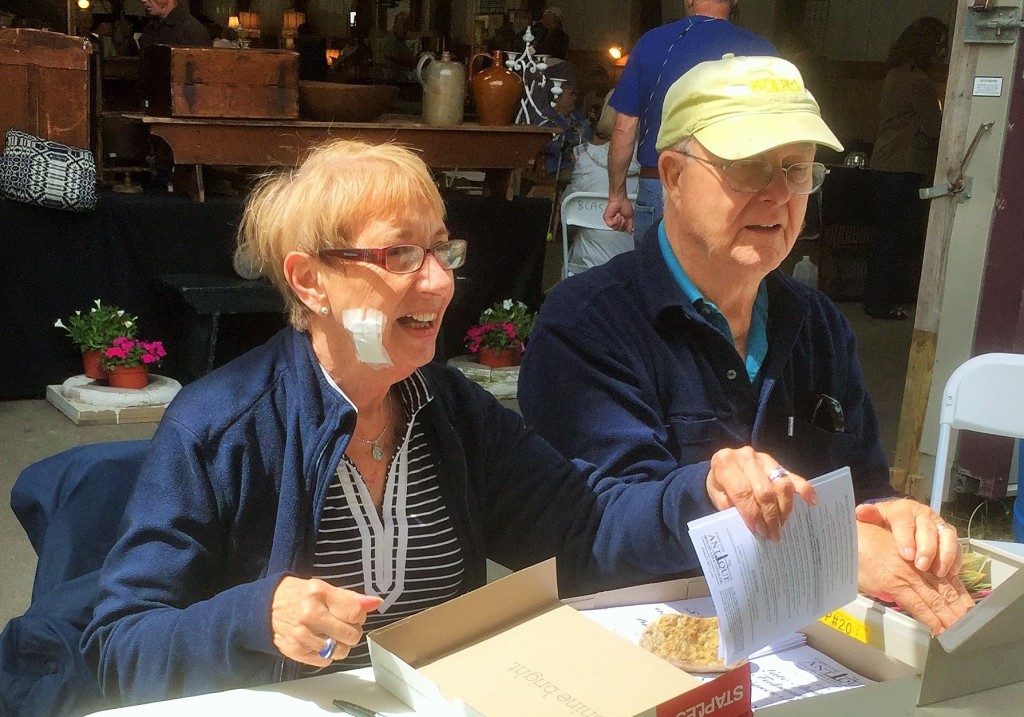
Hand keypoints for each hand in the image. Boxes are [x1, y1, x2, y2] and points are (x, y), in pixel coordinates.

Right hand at [271, 576, 383, 665]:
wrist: (264, 607)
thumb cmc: (298, 595)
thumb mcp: (323, 588)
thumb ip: (350, 598)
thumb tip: (376, 603)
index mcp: (319, 593)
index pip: (355, 612)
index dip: (359, 616)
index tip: (352, 614)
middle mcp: (310, 615)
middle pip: (351, 634)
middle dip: (352, 631)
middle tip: (342, 624)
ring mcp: (302, 635)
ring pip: (341, 651)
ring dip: (340, 644)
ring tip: (330, 634)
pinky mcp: (296, 651)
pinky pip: (326, 661)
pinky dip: (327, 654)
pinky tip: (318, 642)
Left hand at [603, 195, 634, 232]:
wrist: (620, 200)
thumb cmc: (625, 205)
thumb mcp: (630, 216)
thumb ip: (630, 225)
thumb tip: (630, 231)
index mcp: (622, 222)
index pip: (624, 230)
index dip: (626, 227)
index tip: (628, 222)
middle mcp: (616, 222)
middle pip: (620, 230)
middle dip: (623, 224)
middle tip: (624, 218)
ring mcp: (612, 221)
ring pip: (615, 228)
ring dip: (619, 222)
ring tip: (620, 215)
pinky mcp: (607, 220)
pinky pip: (611, 225)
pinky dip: (615, 220)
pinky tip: (617, 215)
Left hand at [705, 446, 816, 541]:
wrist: (724, 463)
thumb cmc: (720, 482)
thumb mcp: (716, 493)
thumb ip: (728, 506)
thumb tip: (749, 524)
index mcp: (726, 463)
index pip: (743, 492)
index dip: (752, 514)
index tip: (759, 531)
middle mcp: (746, 458)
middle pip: (765, 491)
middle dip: (770, 516)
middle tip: (773, 534)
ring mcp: (764, 459)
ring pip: (781, 484)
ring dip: (784, 509)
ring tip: (782, 525)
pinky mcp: (778, 463)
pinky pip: (794, 476)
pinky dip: (804, 489)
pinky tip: (811, 502)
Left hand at [855, 498, 961, 577]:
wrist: (895, 522)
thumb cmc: (883, 524)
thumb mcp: (873, 519)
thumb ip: (869, 516)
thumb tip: (861, 511)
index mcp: (902, 508)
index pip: (905, 521)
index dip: (906, 538)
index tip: (906, 555)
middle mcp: (922, 514)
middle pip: (928, 529)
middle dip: (926, 549)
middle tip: (921, 567)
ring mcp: (937, 524)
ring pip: (947, 536)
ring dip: (944, 555)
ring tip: (939, 573)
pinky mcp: (947, 536)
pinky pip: (957, 546)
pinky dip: (955, 559)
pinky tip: (951, 573)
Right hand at [856, 521, 973, 633]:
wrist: (844, 537)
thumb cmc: (862, 543)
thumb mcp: (886, 551)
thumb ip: (897, 572)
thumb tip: (900, 594)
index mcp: (917, 557)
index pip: (945, 577)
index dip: (958, 594)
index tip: (969, 609)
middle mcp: (916, 565)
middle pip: (943, 589)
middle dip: (958, 609)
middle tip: (970, 626)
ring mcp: (905, 574)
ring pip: (934, 598)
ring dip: (948, 617)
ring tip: (960, 631)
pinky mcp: (893, 583)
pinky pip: (916, 604)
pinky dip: (928, 618)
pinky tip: (938, 628)